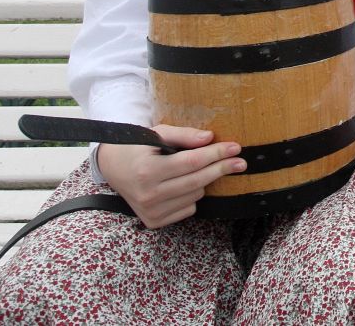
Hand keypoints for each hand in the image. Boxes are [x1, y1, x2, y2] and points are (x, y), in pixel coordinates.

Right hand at [95, 124, 244, 227]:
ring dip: (203, 180)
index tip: (236, 147)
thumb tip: (209, 138)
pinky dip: (192, 195)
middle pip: (197, 181)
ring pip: (195, 195)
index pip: (191, 162)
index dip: (216, 154)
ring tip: (191, 169)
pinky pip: (188, 208)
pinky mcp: (154, 222)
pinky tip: (180, 185)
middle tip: (241, 161)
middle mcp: (148, 194)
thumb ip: (184, 135)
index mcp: (147, 170)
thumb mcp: (158, 133)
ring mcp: (151, 211)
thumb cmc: (138, 146)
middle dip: (221, 169)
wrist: (113, 168)